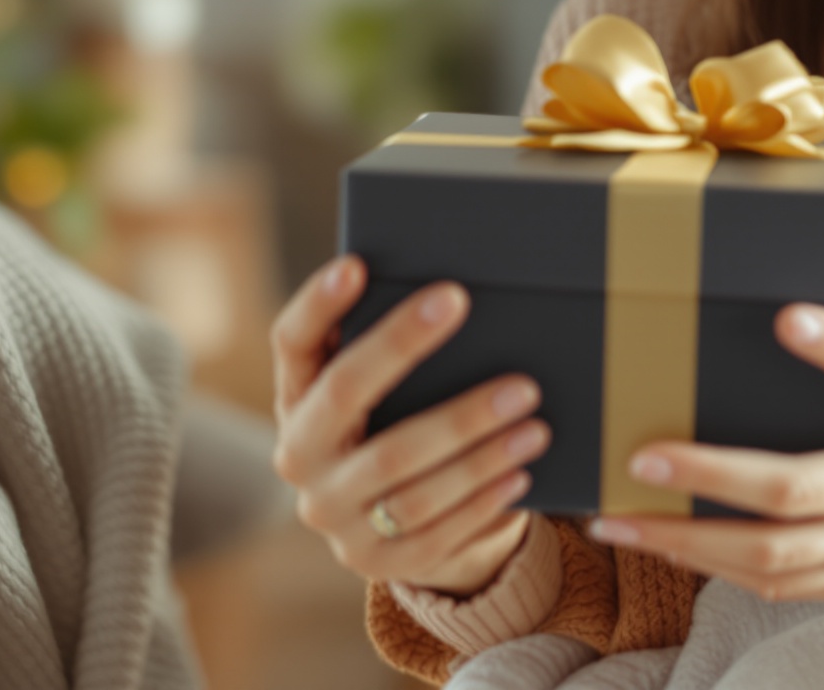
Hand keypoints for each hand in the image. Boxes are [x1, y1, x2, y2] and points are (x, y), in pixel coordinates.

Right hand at [270, 256, 544, 594]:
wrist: (389, 524)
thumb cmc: (397, 424)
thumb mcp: (382, 391)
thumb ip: (393, 350)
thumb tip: (450, 293)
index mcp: (295, 400)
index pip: (291, 343)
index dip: (317, 303)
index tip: (356, 263)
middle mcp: (300, 457)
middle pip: (345, 396)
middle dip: (402, 347)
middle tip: (462, 304)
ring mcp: (334, 516)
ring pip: (402, 476)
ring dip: (473, 443)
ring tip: (531, 414)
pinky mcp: (375, 560)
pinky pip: (433, 531)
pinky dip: (480, 499)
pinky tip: (519, 471)